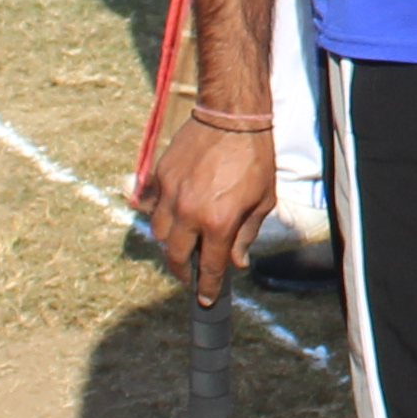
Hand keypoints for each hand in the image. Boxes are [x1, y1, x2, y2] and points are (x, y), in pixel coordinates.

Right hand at [139, 116, 274, 300]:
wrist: (232, 117)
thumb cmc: (255, 157)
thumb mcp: (262, 200)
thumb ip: (247, 234)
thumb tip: (237, 262)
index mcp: (218, 222)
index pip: (209, 267)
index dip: (207, 288)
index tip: (205, 300)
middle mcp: (190, 213)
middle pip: (175, 256)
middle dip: (182, 271)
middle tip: (190, 275)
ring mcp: (171, 194)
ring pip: (159, 232)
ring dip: (170, 242)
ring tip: (183, 241)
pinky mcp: (160, 175)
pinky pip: (153, 204)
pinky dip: (161, 212)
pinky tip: (173, 212)